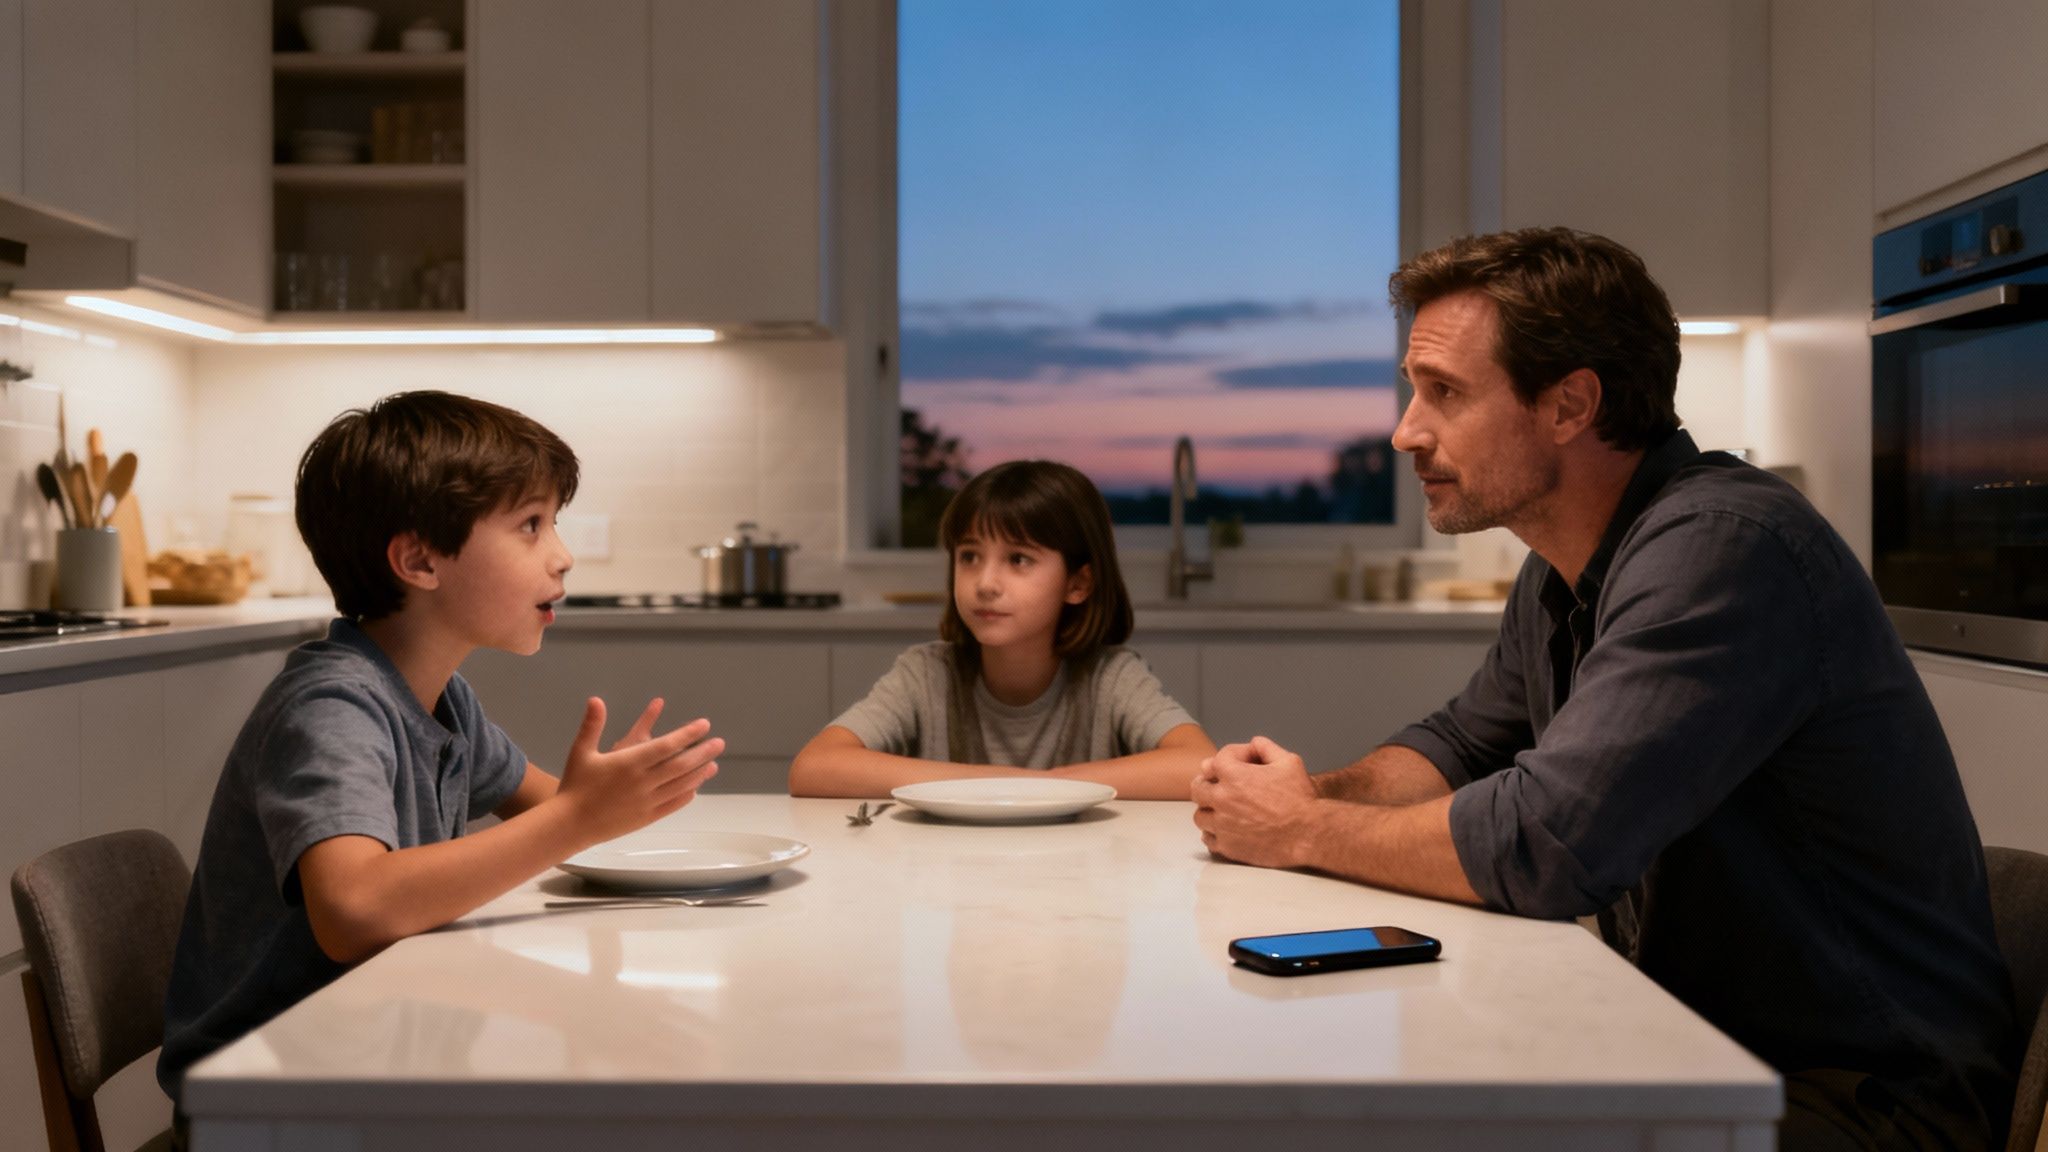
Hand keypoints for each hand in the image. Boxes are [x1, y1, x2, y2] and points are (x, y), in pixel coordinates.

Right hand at [556, 697, 722, 844]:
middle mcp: (642, 782)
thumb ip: (592, 725)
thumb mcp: (581, 751)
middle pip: (680, 766)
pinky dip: (686, 795)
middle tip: (719, 743)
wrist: (569, 824)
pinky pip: (672, 805)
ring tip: (713, 764)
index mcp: (628, 763)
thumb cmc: (575, 785)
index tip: (703, 725)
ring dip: (699, 774)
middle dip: (702, 753)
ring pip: (680, 786)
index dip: (687, 734)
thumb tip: (596, 699)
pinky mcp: (645, 818)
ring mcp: (646, 802)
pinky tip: (695, 788)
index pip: (666, 746)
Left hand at [1190, 735, 1318, 868]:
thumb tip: (1254, 743)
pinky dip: (1214, 833)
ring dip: (1209, 809)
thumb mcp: (1289, 762)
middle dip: (1209, 782)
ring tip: (1222, 809)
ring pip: (1200, 815)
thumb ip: (1266, 747)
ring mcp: (1222, 825)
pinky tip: (1226, 829)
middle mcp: (1222, 799)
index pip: (1218, 758)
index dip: (1234, 756)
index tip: (1245, 762)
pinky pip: (1208, 839)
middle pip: (1198, 787)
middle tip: (1220, 785)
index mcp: (1234, 776)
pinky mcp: (1227, 847)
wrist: (1308, 835)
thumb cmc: (1301, 799)